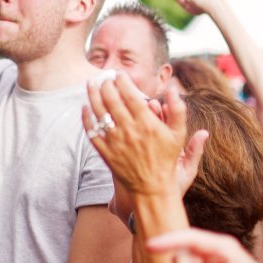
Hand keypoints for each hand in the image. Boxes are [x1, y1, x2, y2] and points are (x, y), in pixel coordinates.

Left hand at [83, 72, 206, 198]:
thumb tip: (172, 88)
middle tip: (104, 77)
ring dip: (92, 95)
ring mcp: (115, 142)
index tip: (119, 74)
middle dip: (106, 84)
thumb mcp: (178, 135)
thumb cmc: (167, 160)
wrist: (152, 188)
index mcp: (146, 123)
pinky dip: (86, 119)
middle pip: (111, 100)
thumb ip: (178, 110)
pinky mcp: (106, 153)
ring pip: (99, 113)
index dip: (122, 81)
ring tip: (90, 84)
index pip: (130, 94)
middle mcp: (129, 130)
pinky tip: (84, 108)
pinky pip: (92, 133)